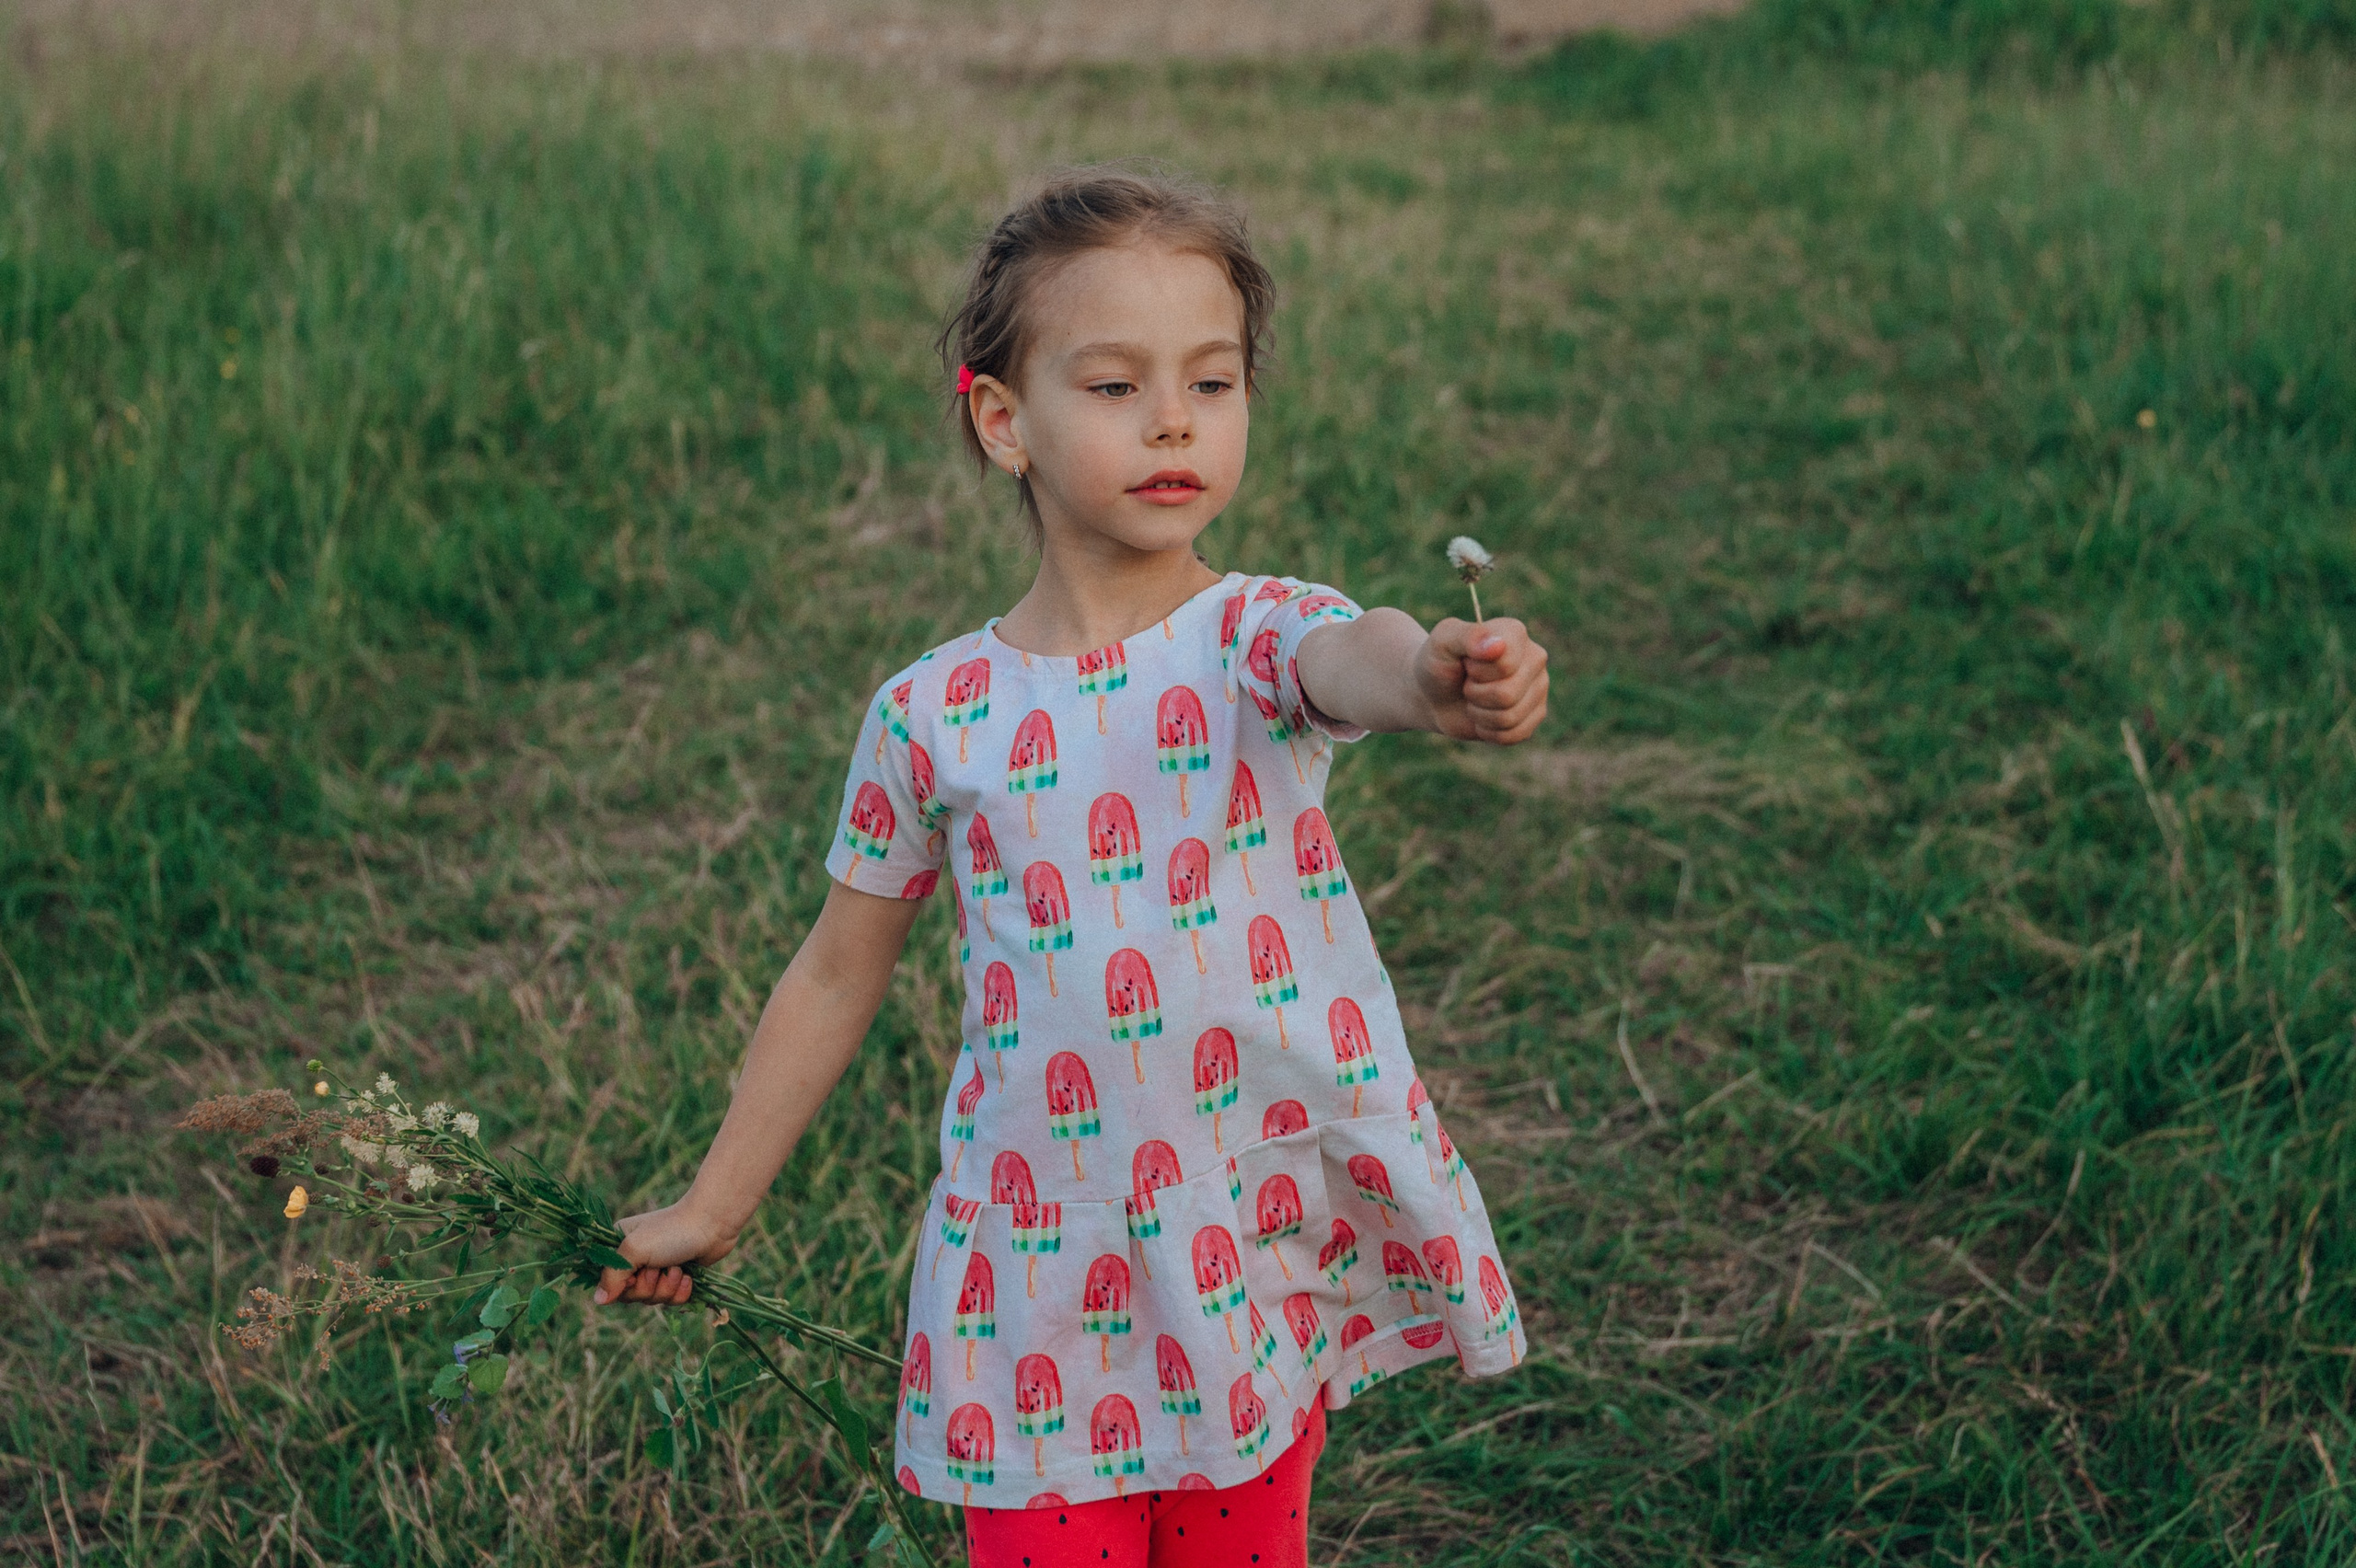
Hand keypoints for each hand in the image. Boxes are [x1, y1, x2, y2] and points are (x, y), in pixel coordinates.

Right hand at [592, 1201, 739, 1307]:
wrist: (713, 1224)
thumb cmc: (671, 1231)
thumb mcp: (634, 1249)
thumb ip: (613, 1275)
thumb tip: (598, 1300)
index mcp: (619, 1247)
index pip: (607, 1282)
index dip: (621, 1285)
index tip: (634, 1274)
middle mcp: (636, 1259)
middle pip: (630, 1295)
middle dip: (648, 1287)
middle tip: (659, 1268)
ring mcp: (657, 1269)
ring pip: (652, 1299)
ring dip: (667, 1288)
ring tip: (677, 1269)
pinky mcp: (677, 1277)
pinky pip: (671, 1300)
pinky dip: (681, 1292)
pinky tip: (688, 1277)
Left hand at [1415, 617, 1548, 743]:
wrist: (1432, 695)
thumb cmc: (1438, 664)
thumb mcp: (1441, 643)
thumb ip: (1467, 636)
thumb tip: (1498, 646)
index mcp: (1515, 633)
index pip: (1505, 666)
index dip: (1476, 672)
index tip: (1466, 662)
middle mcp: (1535, 657)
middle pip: (1507, 694)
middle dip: (1476, 695)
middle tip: (1468, 684)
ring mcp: (1539, 687)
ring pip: (1510, 717)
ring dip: (1480, 715)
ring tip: (1474, 699)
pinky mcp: (1536, 715)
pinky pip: (1514, 735)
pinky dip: (1489, 732)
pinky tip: (1483, 716)